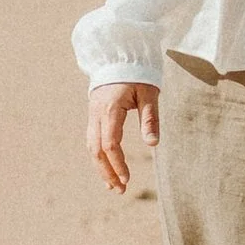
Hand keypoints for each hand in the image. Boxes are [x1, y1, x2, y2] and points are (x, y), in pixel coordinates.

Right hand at [88, 79, 160, 193]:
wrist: (119, 54)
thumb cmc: (137, 72)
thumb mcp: (149, 92)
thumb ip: (150, 118)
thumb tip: (153, 144)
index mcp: (110, 108)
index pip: (110, 144)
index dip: (118, 164)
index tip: (127, 179)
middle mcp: (96, 113)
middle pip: (96, 150)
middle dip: (107, 172)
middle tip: (120, 190)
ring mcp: (92, 113)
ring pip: (91, 146)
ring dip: (101, 167)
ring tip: (113, 186)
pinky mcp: (93, 113)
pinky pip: (92, 139)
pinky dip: (98, 156)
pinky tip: (107, 167)